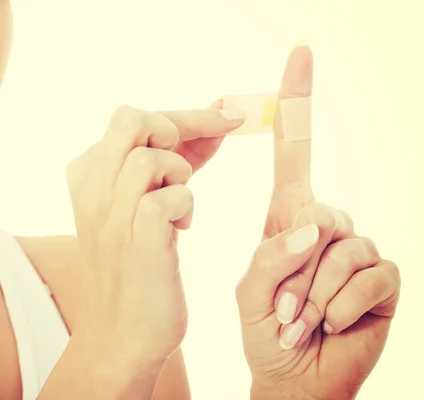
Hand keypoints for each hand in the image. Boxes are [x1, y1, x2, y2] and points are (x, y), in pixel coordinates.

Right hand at [66, 104, 243, 367]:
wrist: (120, 336)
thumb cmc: (137, 267)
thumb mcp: (143, 205)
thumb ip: (174, 161)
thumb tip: (215, 122)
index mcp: (87, 176)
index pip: (133, 119)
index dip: (186, 116)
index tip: (227, 117)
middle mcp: (92, 191)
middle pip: (131, 120)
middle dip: (180, 127)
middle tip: (195, 161)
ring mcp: (111, 218)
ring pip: (150, 157)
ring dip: (181, 174)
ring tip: (180, 205)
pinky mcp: (138, 245)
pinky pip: (169, 197)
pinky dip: (185, 205)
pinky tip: (181, 228)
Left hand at [235, 46, 400, 399]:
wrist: (292, 376)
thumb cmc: (266, 329)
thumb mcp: (251, 292)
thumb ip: (271, 256)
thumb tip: (313, 227)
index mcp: (286, 219)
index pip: (294, 153)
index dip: (295, 104)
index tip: (298, 55)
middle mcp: (325, 226)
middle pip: (319, 214)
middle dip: (296, 271)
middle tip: (285, 309)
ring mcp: (356, 249)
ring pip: (342, 249)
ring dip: (315, 295)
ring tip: (303, 321)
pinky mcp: (382, 277)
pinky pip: (368, 276)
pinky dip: (340, 307)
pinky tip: (331, 325)